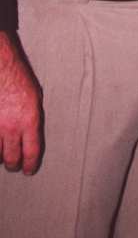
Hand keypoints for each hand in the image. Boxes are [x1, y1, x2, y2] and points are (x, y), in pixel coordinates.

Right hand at [0, 33, 42, 174]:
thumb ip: (32, 119)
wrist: (1, 67)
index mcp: (30, 120)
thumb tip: (31, 135)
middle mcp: (12, 127)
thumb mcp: (35, 98)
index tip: (29, 170)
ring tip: (3, 155)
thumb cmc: (18, 77)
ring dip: (0, 157)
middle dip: (14, 164)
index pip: (32, 152)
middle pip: (13, 158)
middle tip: (15, 164)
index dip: (30, 165)